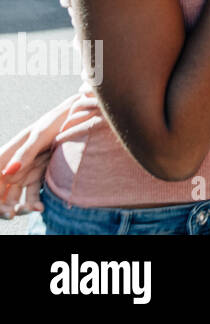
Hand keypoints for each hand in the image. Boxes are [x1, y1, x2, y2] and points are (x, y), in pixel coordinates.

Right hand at [0, 99, 94, 217]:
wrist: (81, 117)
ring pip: (15, 195)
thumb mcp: (41, 134)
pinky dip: (33, 202)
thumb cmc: (58, 120)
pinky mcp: (41, 175)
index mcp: (9, 152)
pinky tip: (40, 207)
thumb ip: (25, 152)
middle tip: (12, 213)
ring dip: (18, 206)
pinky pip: (32, 193)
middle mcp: (15, 163)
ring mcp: (27, 170)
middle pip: (1, 189)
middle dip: (3, 204)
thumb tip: (8, 172)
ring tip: (30, 210)